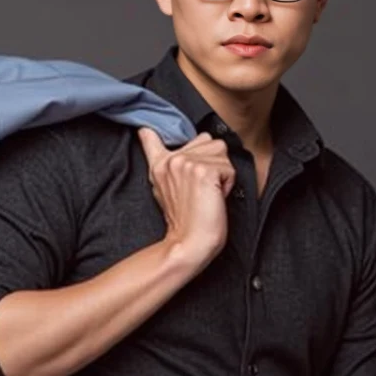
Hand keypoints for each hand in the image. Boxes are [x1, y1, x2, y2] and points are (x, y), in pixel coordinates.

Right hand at [137, 128, 235, 263]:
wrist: (189, 244)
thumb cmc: (184, 223)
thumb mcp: (165, 189)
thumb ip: (161, 161)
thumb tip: (146, 134)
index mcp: (160, 165)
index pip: (151, 137)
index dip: (153, 133)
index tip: (146, 131)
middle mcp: (172, 160)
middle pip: (208, 141)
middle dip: (213, 164)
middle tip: (202, 190)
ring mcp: (187, 164)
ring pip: (221, 152)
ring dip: (222, 174)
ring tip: (209, 193)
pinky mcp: (204, 171)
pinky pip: (229, 168)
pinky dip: (228, 184)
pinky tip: (215, 198)